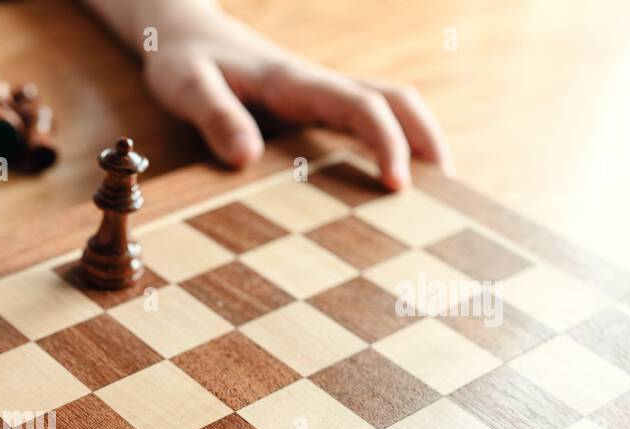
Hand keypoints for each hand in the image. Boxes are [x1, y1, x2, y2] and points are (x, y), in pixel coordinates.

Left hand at [142, 11, 452, 188]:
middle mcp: (316, 84)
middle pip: (394, 99)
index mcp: (293, 81)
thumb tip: (247, 159)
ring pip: (386, 106)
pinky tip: (389, 181)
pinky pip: (363, 120)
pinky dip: (389, 144)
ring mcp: (319, 94)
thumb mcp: (186, 87)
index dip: (385, 141)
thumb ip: (215, 117)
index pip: (359, 105)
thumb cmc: (183, 61)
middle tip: (446, 194)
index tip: (398, 184)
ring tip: (435, 194)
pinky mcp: (312, 106)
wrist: (183, 33)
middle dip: (426, 140)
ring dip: (417, 141)